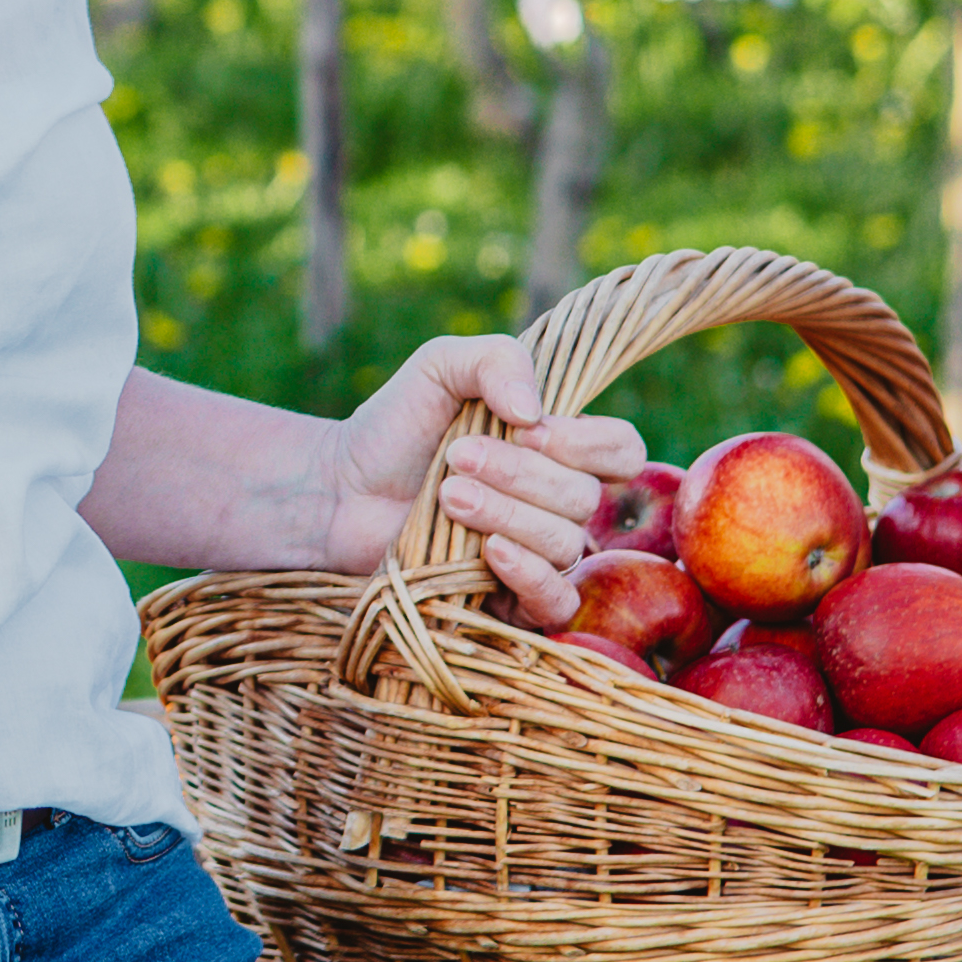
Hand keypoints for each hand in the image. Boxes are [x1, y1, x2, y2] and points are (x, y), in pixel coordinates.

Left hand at [322, 333, 641, 618]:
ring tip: (447, 495)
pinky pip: (554, 601)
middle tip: (456, 457)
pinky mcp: (509, 599)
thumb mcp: (441, 367)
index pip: (622, 450)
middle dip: (520, 474)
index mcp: (558, 449)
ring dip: (505, 514)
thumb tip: (535, 412)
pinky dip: (529, 576)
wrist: (339, 488)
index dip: (586, 442)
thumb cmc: (395, 426)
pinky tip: (488, 550)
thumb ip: (496, 361)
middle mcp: (558, 503)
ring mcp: (538, 554)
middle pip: (585, 497)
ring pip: (564, 544)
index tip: (526, 428)